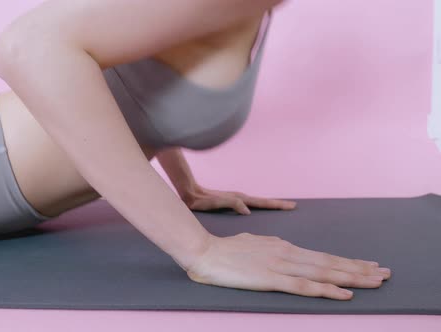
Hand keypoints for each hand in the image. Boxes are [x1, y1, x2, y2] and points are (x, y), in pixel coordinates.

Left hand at [179, 183, 296, 214]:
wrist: (191, 194)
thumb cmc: (203, 200)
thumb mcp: (217, 202)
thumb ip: (232, 204)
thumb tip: (248, 211)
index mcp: (240, 199)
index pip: (263, 202)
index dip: (277, 205)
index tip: (291, 206)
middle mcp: (241, 198)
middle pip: (263, 201)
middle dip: (278, 204)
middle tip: (293, 206)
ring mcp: (237, 199)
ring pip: (257, 202)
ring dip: (269, 205)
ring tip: (280, 207)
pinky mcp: (231, 202)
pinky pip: (250, 205)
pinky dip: (259, 206)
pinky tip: (258, 211)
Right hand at [184, 233, 391, 299]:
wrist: (204, 251)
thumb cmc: (224, 250)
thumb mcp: (252, 244)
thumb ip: (269, 249)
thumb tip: (278, 249)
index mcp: (283, 247)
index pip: (321, 256)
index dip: (346, 262)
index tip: (367, 265)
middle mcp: (287, 253)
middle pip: (329, 262)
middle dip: (360, 268)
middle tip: (385, 273)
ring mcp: (281, 266)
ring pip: (324, 272)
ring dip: (352, 277)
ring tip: (376, 281)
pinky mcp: (271, 279)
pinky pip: (304, 287)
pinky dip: (327, 290)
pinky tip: (343, 293)